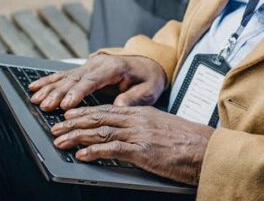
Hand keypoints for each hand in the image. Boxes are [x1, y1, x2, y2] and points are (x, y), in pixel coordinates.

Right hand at [28, 54, 166, 111]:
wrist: (149, 62)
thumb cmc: (149, 78)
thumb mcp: (149, 89)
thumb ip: (134, 98)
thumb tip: (118, 106)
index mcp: (114, 68)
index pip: (92, 80)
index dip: (77, 93)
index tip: (65, 105)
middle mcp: (98, 64)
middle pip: (74, 79)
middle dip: (57, 93)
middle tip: (45, 106)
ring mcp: (89, 65)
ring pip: (65, 77)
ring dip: (49, 88)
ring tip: (35, 99)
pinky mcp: (84, 69)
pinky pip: (63, 75)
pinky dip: (48, 81)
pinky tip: (34, 87)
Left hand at [51, 105, 213, 184]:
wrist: (208, 149)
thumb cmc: (189, 142)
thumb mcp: (164, 128)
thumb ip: (145, 127)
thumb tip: (128, 134)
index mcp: (143, 113)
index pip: (108, 109)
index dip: (85, 112)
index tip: (69, 115)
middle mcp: (138, 120)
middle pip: (99, 118)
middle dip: (74, 123)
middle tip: (56, 128)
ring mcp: (140, 135)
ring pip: (100, 132)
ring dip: (77, 137)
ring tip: (61, 141)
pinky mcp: (143, 151)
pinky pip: (112, 150)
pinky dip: (94, 152)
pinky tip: (81, 155)